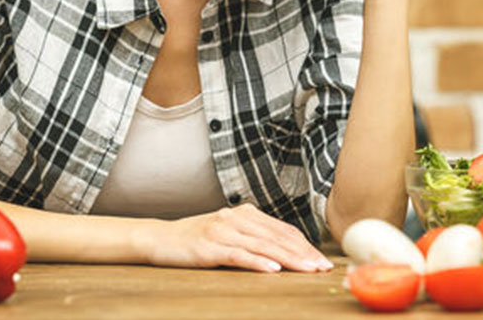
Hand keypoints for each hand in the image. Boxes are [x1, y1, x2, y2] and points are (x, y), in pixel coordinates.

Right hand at [141, 204, 333, 272]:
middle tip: (322, 267)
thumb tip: (285, 252)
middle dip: (303, 253)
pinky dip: (258, 262)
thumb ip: (254, 237)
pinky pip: (239, 255)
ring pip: (263, 246)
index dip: (305, 245)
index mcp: (245, 213)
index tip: (321, 259)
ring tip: (307, 270)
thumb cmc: (196, 239)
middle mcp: (236, 218)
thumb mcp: (228, 232)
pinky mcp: (210, 247)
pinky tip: (273, 270)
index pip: (283, 230)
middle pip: (277, 237)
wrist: (160, 238)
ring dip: (289, 259)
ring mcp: (223, 231)